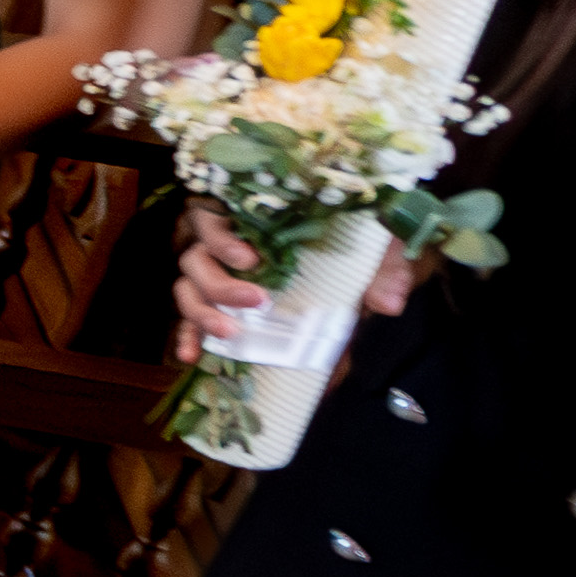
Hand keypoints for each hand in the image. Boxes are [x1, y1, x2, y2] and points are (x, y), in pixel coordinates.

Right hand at [166, 205, 415, 366]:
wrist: (345, 263)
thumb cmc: (348, 243)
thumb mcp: (368, 247)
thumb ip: (381, 268)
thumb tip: (389, 303)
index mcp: (248, 220)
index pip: (214, 220)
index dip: (223, 239)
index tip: (252, 259)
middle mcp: (221, 246)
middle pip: (196, 259)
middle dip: (220, 284)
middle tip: (257, 301)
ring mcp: (213, 276)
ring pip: (186, 289)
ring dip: (202, 312)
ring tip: (230, 333)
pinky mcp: (214, 305)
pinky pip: (187, 319)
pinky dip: (187, 336)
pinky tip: (192, 356)